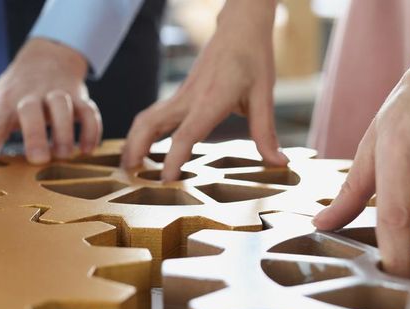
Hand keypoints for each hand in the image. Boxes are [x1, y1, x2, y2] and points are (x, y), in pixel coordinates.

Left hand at [0, 38, 100, 163]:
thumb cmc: (16, 89)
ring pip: (64, 108)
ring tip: (64, 155)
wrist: (47, 56)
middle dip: (36, 134)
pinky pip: (90, 112)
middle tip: (38, 159)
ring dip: (66, 132)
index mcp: (6, 101)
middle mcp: (31, 96)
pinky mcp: (80, 97)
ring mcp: (57, 95)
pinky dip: (91, 131)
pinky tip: (87, 150)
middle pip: (32, 111)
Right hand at [120, 0, 286, 180]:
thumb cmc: (253, 57)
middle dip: (136, 150)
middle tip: (130, 175)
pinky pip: (154, 114)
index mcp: (210, 101)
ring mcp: (181, 95)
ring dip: (134, 140)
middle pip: (150, 125)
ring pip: (146, 118)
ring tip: (129, 165)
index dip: (173, 159)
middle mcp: (189, 98)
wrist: (240, 28)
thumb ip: (266, 133)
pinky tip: (144, 146)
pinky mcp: (181, 94)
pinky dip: (143, 131)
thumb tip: (280, 162)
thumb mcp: (264, 96)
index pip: (184, 135)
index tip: (166, 180)